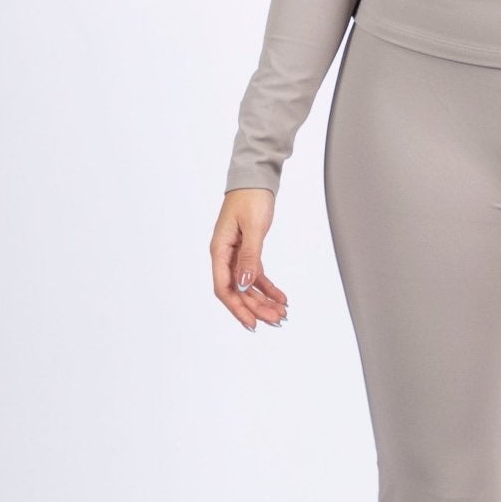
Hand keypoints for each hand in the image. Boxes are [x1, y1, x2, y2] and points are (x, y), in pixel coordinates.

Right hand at [213, 188, 288, 329]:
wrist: (256, 178)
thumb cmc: (251, 198)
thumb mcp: (253, 228)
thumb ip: (249, 257)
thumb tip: (244, 284)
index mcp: (219, 250)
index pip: (224, 288)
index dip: (237, 308)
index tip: (252, 323)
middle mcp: (225, 255)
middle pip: (238, 290)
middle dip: (256, 307)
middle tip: (276, 320)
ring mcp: (236, 254)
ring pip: (247, 285)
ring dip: (263, 300)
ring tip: (281, 313)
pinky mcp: (248, 250)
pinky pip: (256, 274)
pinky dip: (268, 287)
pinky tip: (280, 297)